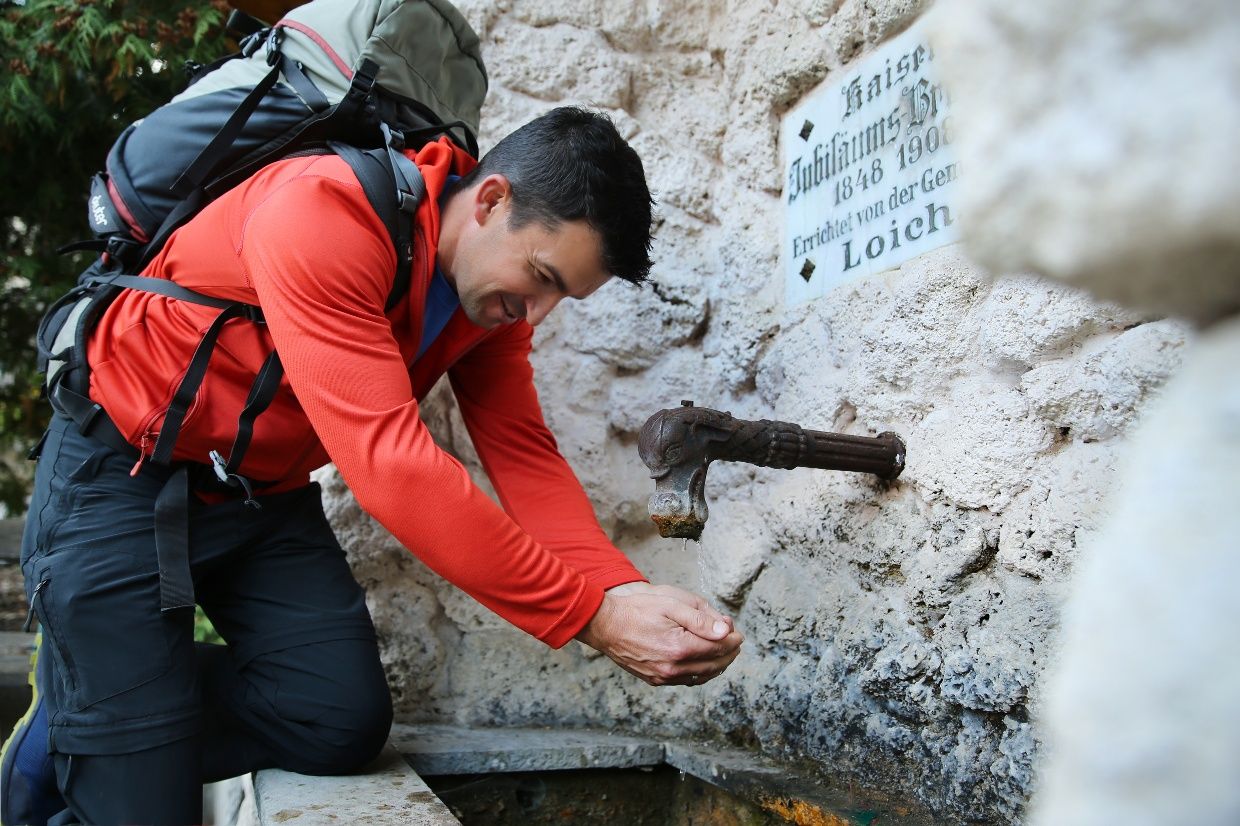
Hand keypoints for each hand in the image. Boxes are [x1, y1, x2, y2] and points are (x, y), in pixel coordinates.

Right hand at [576, 583, 742, 686]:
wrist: (605, 624)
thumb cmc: (637, 609)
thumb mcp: (672, 604)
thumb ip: (701, 618)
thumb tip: (726, 631)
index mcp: (680, 647)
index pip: (719, 648)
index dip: (733, 639)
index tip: (737, 631)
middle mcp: (673, 667)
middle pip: (714, 665)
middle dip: (729, 652)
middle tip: (735, 640)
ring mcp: (663, 677)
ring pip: (702, 676)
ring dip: (717, 664)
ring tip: (723, 651)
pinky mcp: (655, 680)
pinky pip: (687, 680)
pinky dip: (701, 672)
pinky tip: (703, 662)